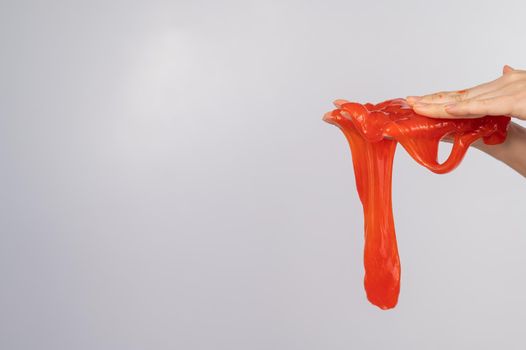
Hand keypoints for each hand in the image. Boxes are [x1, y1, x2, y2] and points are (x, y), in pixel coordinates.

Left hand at [406, 65, 525, 119]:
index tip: (419, 102)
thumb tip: (503, 69)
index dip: (442, 98)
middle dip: (433, 101)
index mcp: (507, 85)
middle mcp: (507, 84)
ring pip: (469, 100)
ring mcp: (514, 91)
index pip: (467, 93)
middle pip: (462, 95)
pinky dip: (467, 109)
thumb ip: (513, 86)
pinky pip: (489, 106)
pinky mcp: (519, 101)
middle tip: (408, 103)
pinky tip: (447, 110)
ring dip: (440, 105)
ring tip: (417, 107)